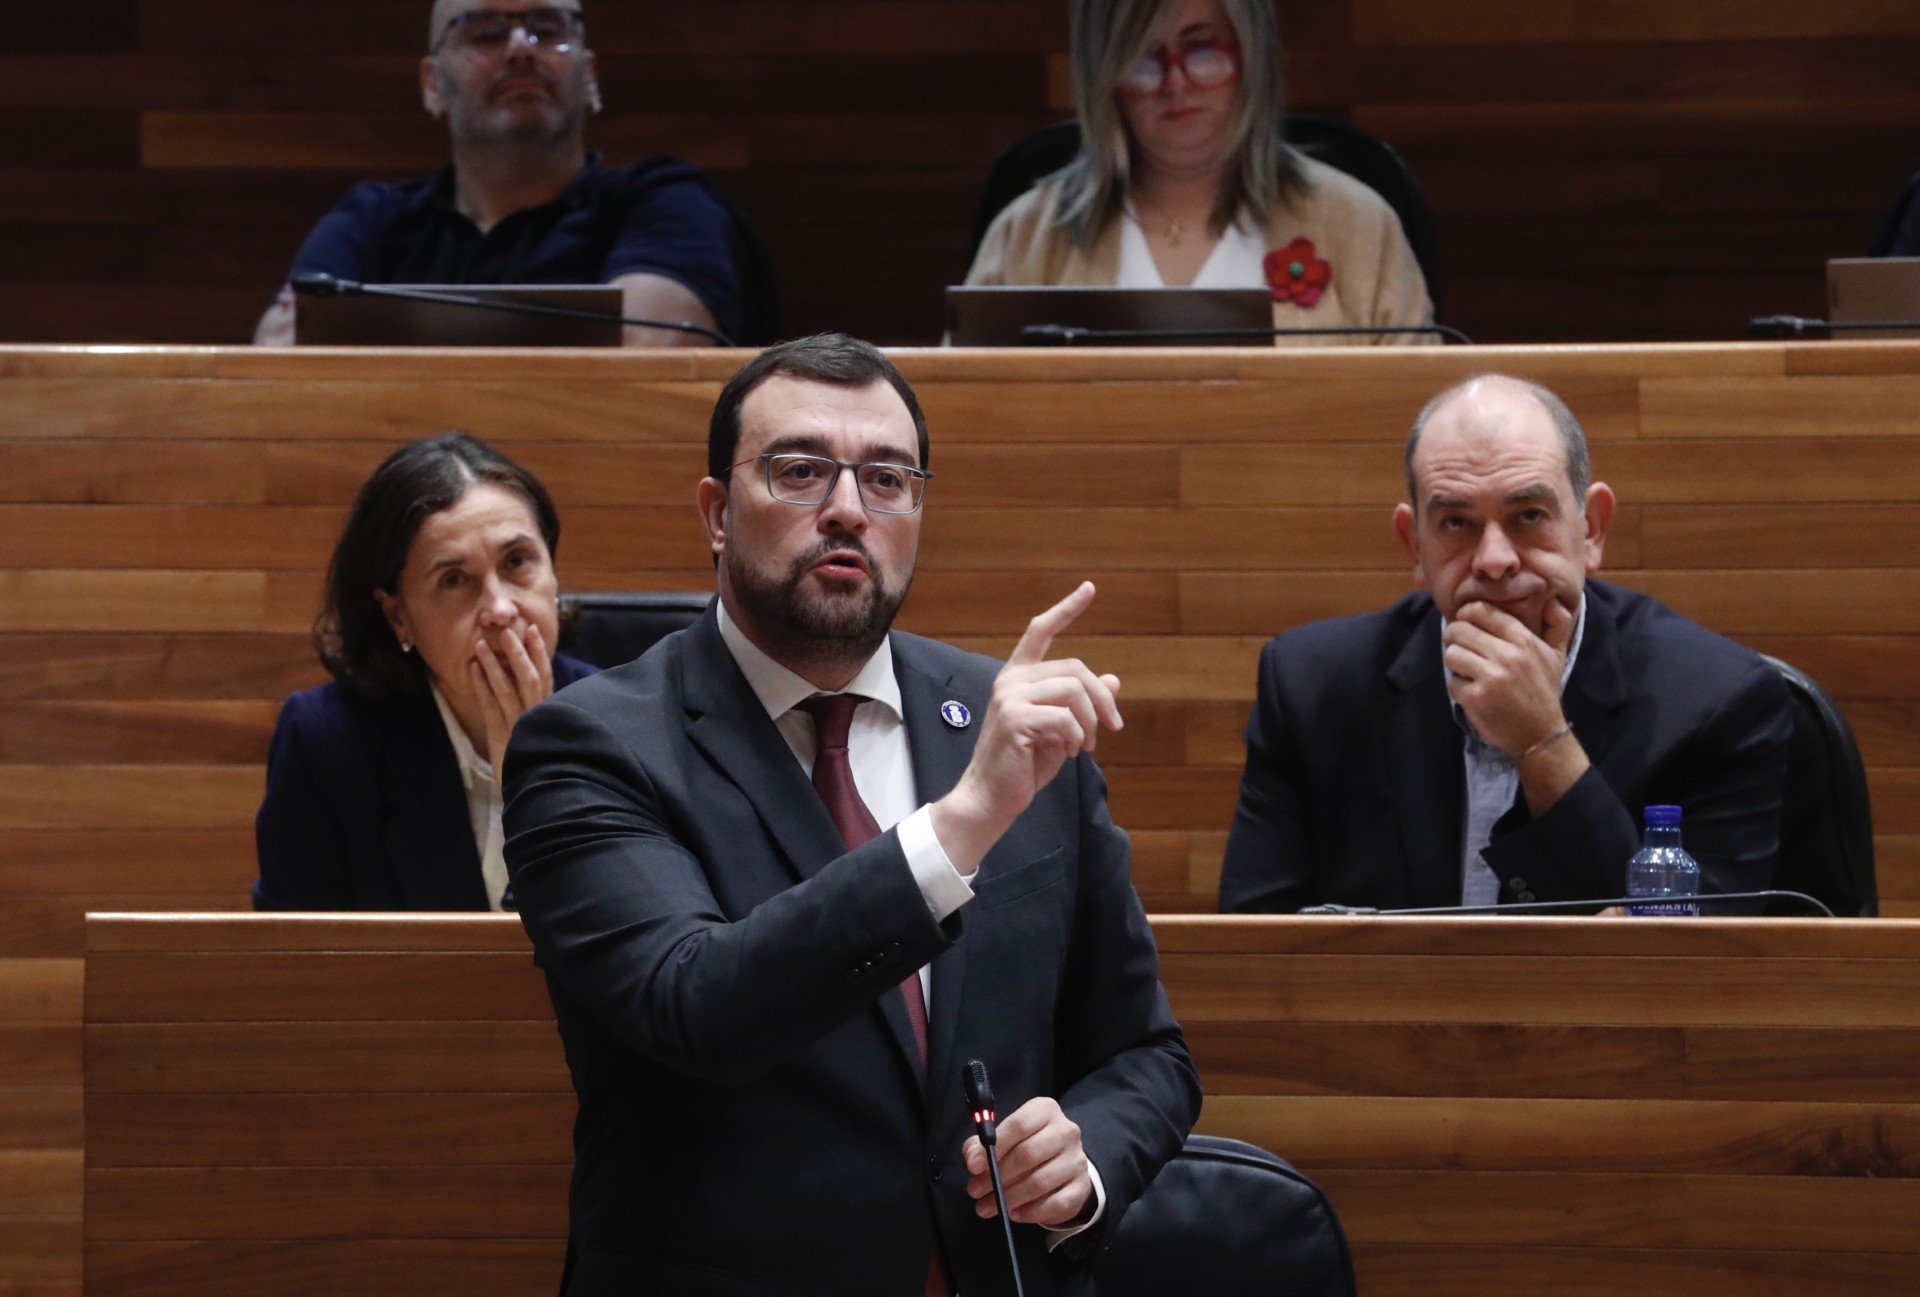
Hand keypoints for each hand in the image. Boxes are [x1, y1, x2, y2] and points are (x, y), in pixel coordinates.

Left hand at [470, 622, 554, 772]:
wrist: (534, 790)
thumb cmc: (535, 756)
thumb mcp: (539, 727)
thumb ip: (539, 705)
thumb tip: (530, 677)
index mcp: (548, 711)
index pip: (545, 676)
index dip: (538, 652)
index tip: (530, 629)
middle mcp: (536, 715)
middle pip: (529, 679)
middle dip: (517, 653)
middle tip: (505, 631)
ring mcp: (519, 726)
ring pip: (507, 690)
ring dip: (494, 665)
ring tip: (480, 645)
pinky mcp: (502, 738)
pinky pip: (491, 708)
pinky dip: (482, 688)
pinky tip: (473, 671)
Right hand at [931, 582, 1121, 873]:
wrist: (991, 798)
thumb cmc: (1023, 765)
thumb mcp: (1060, 730)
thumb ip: (1081, 703)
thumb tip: (1114, 680)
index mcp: (1018, 676)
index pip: (1042, 631)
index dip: (1067, 609)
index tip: (1090, 588)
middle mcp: (1011, 679)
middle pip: (1075, 668)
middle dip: (1102, 698)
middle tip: (1113, 727)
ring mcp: (1009, 696)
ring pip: (1074, 690)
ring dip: (1091, 721)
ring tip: (1087, 745)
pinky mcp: (1015, 718)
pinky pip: (1065, 718)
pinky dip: (1077, 736)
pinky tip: (1070, 752)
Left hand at [963, 1097, 1091, 1227]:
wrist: (1062, 1164)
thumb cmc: (1025, 1146)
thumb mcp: (1001, 1139)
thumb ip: (980, 1146)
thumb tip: (974, 1161)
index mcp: (1045, 1110)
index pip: (1019, 1124)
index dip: (994, 1146)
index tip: (974, 1167)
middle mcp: (1066, 1131)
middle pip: (1028, 1154)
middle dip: (997, 1176)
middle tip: (976, 1191)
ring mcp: (1078, 1159)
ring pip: (1040, 1182)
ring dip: (1009, 1197)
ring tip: (988, 1206)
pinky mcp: (1082, 1186)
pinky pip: (1056, 1203)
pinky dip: (1031, 1212)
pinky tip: (1014, 1213)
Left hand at [1441, 598, 1574, 756]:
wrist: (1540, 734)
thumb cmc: (1544, 691)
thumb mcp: (1556, 655)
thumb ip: (1557, 625)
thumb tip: (1552, 601)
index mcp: (1524, 640)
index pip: (1481, 611)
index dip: (1466, 615)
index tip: (1467, 624)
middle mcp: (1507, 656)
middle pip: (1460, 630)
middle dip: (1455, 637)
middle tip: (1461, 646)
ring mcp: (1490, 677)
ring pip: (1452, 653)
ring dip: (1456, 662)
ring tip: (1468, 670)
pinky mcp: (1475, 698)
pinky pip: (1452, 681)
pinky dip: (1459, 687)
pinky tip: (1473, 692)